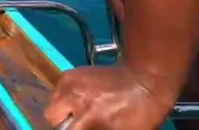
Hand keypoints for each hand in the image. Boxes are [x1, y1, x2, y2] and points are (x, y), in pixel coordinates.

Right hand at [45, 66, 173, 129]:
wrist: (146, 80)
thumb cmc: (142, 113)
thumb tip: (85, 128)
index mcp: (90, 119)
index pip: (66, 129)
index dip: (73, 129)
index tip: (81, 127)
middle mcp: (75, 100)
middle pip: (51, 116)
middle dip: (63, 122)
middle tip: (77, 123)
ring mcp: (71, 84)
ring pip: (52, 101)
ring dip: (62, 108)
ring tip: (78, 110)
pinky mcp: (71, 73)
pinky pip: (59, 88)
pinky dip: (66, 95)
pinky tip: (81, 97)